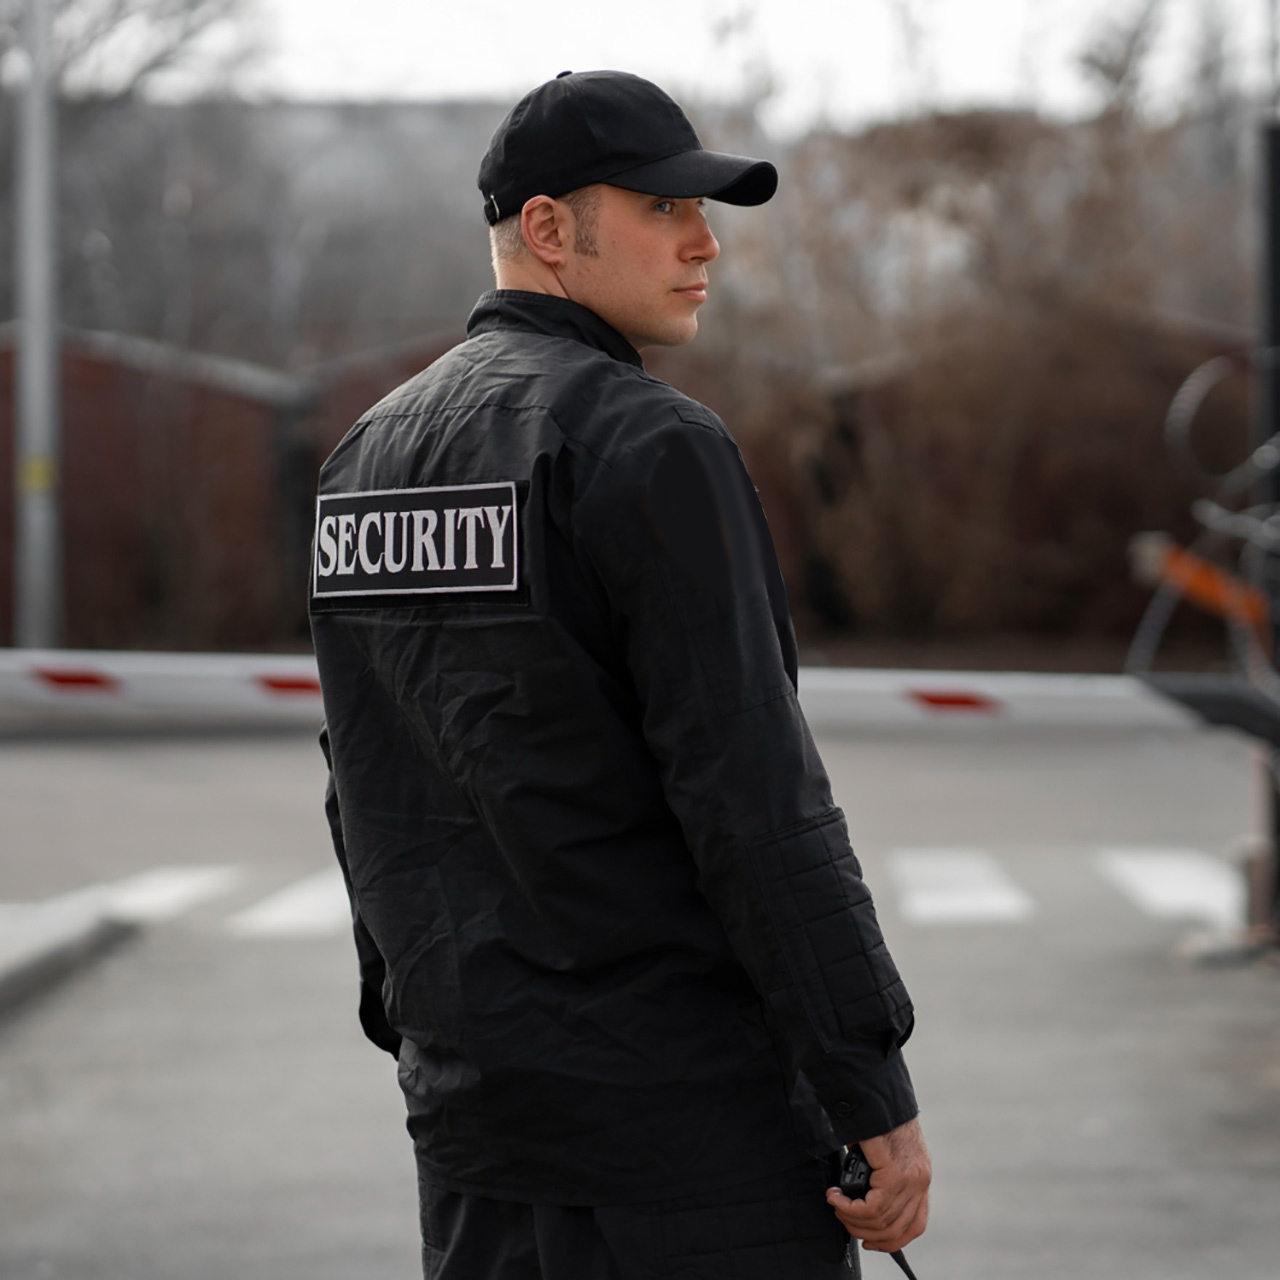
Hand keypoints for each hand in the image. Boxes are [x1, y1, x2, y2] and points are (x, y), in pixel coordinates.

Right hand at [825, 1117, 930, 1252]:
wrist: (872, 1088)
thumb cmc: (874, 1116)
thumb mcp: (886, 1152)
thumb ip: (884, 1178)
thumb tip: (864, 1205)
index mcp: (920, 1177)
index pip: (915, 1225)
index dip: (890, 1241)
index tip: (868, 1240)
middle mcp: (920, 1179)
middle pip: (896, 1229)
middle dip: (863, 1231)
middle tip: (841, 1216)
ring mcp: (911, 1176)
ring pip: (882, 1220)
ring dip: (852, 1218)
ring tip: (835, 1202)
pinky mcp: (895, 1170)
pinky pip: (874, 1207)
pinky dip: (850, 1208)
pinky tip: (836, 1196)